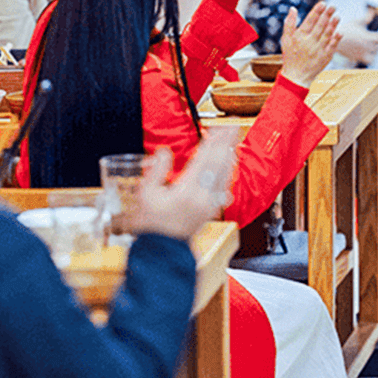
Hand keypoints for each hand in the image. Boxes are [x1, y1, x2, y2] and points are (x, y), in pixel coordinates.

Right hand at [110, 129, 240, 239]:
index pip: (205, 159)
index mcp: (186, 191)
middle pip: (219, 164)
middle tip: (231, 127)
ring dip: (229, 156)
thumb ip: (156, 170)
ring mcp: (209, 204)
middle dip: (226, 143)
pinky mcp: (212, 210)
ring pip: (225, 175)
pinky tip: (228, 165)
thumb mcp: (146, 194)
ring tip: (232, 141)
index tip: (219, 127)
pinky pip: (225, 186)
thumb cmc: (151, 224)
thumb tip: (165, 152)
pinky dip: (228, 172)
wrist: (162, 250)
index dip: (213, 141)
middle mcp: (202, 197)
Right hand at [279, 4, 340, 86]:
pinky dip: (336, 39)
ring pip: (327, 35)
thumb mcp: (286, 39)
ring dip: (333, 25)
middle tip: (333, 6)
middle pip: (320, 26)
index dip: (317, 11)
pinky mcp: (325, 57)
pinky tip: (340, 32)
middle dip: (327, 15)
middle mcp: (309, 43)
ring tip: (337, 16)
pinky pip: (332, 46)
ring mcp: (318, 50)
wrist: (296, 76)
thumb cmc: (290, 56)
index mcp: (300, 37)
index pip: (310, 21)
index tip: (323, 3)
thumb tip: (293, 8)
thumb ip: (289, 23)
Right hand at [334, 20, 377, 65]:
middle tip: (369, 41)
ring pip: (373, 57)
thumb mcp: (356, 22)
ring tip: (368, 50)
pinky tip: (362, 54)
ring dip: (372, 54)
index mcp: (367, 37)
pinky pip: (365, 62)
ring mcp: (361, 54)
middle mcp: (366, 47)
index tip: (370, 34)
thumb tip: (373, 11)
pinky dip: (365, 60)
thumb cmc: (345, 29)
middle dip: (374, 45)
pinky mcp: (356, 58)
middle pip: (377, 48)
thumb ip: (366, 18)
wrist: (332, 38)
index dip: (375, 36)